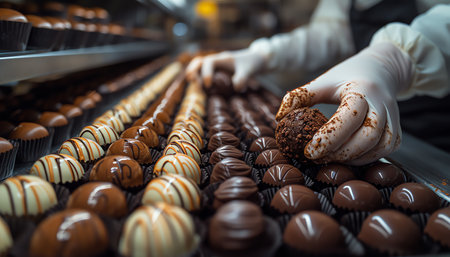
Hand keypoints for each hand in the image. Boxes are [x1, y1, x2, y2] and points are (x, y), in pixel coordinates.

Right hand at [186, 49, 265, 91]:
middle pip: (200, 61)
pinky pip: (205, 70)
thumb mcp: (249, 70)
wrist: (257, 58)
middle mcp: (218, 60)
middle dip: (194, 70)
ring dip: (194, 72)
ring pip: (200, 65)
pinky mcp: (218, 69)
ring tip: (192, 83)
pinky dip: (199, 75)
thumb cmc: (252, 63)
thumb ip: (242, 78)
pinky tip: (200, 86)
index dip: (206, 73)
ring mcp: (217, 64)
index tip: (208, 85)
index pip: (209, 62)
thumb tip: (235, 88)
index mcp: (223, 58)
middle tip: (192, 82)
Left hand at [276, 42, 412, 164]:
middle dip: (342, 152)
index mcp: (362, 89)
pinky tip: (349, 157)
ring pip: (381, 146)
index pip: (349, 117)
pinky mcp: (397, 129)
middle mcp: (382, 104)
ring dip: (355, 158)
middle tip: (318, 158)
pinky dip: (368, 158)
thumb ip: (300, 97)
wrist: (381, 68)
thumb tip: (279, 118)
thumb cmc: (347, 76)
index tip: (309, 151)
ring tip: (332, 158)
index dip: (329, 138)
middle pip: (368, 136)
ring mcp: (393, 117)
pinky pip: (388, 149)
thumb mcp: (322, 81)